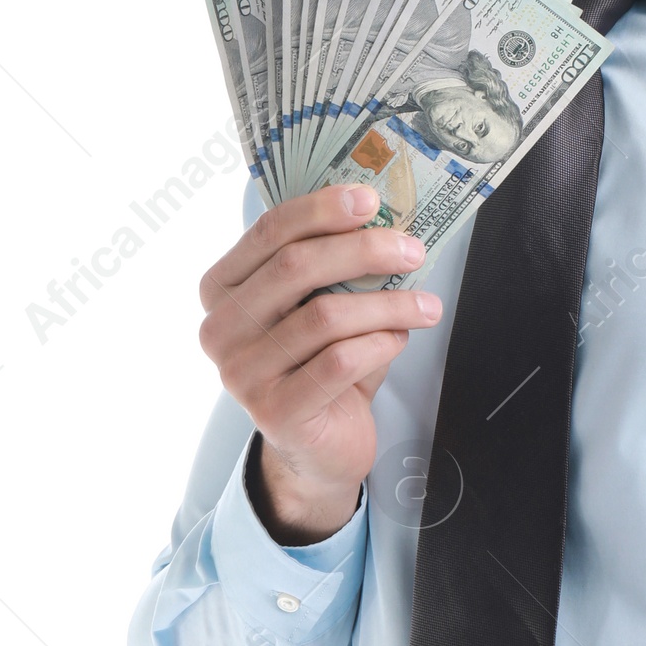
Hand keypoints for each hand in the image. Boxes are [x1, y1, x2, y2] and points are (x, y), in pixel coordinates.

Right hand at [198, 186, 443, 543]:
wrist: (319, 446)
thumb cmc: (322, 364)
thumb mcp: (320, 305)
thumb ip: (333, 266)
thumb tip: (383, 217)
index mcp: (223, 289)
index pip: (269, 232)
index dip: (321, 210)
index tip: (370, 199)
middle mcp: (220, 329)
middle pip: (296, 267)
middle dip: (365, 251)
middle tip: (413, 251)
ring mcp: (241, 373)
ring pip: (326, 315)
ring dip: (388, 304)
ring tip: (425, 306)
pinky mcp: (273, 412)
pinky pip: (339, 361)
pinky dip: (381, 344)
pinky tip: (399, 340)